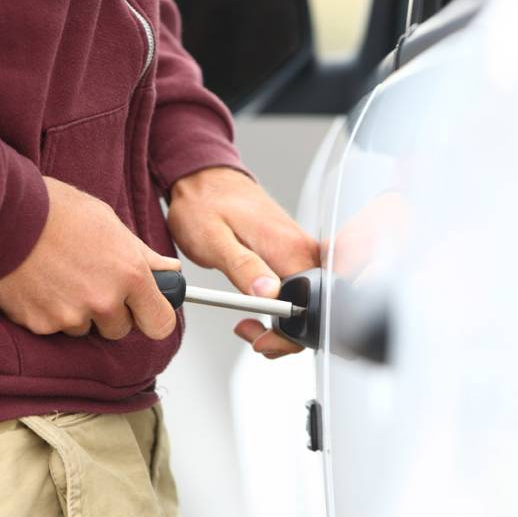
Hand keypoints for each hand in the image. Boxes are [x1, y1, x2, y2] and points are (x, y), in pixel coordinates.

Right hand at [0, 177, 179, 338]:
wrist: (2, 213)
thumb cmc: (56, 210)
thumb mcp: (109, 223)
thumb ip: (142, 255)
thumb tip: (169, 271)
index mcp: (130, 275)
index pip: (160, 323)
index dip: (153, 316)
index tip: (146, 309)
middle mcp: (104, 302)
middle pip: (120, 330)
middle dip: (111, 312)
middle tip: (90, 280)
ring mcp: (70, 317)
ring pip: (85, 329)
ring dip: (78, 311)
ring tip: (60, 275)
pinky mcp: (40, 324)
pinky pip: (54, 328)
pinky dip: (49, 311)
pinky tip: (40, 283)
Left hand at [167, 167, 318, 357]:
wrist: (205, 179)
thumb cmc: (205, 204)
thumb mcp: (214, 240)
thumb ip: (244, 267)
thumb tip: (269, 295)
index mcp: (289, 248)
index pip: (308, 306)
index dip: (286, 333)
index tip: (259, 337)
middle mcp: (303, 249)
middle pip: (312, 309)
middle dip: (285, 335)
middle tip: (249, 332)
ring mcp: (300, 251)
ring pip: (306, 302)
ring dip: (280, 324)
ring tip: (246, 323)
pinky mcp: (293, 253)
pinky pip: (297, 289)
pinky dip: (279, 307)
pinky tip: (256, 306)